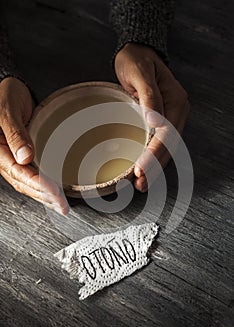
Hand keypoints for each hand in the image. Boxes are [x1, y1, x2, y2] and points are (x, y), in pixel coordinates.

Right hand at [0, 77, 67, 213]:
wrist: (9, 89)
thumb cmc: (5, 96)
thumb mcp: (8, 111)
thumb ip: (15, 134)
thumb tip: (25, 157)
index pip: (18, 173)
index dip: (37, 184)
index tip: (54, 192)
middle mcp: (4, 157)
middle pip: (23, 182)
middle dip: (43, 196)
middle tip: (62, 205)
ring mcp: (12, 158)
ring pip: (27, 182)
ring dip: (43, 195)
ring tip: (59, 205)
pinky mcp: (20, 156)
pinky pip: (30, 174)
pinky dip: (42, 184)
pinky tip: (51, 191)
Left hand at [115, 43, 189, 191]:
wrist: (137, 53)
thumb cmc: (136, 60)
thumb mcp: (140, 73)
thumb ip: (148, 96)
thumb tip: (153, 120)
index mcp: (176, 101)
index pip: (167, 134)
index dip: (154, 154)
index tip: (140, 169)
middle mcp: (177, 111)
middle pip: (169, 145)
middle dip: (155, 167)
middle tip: (141, 184)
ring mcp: (171, 117)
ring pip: (166, 148)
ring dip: (154, 167)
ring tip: (141, 184)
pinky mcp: (161, 121)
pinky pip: (160, 143)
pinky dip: (152, 158)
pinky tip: (144, 169)